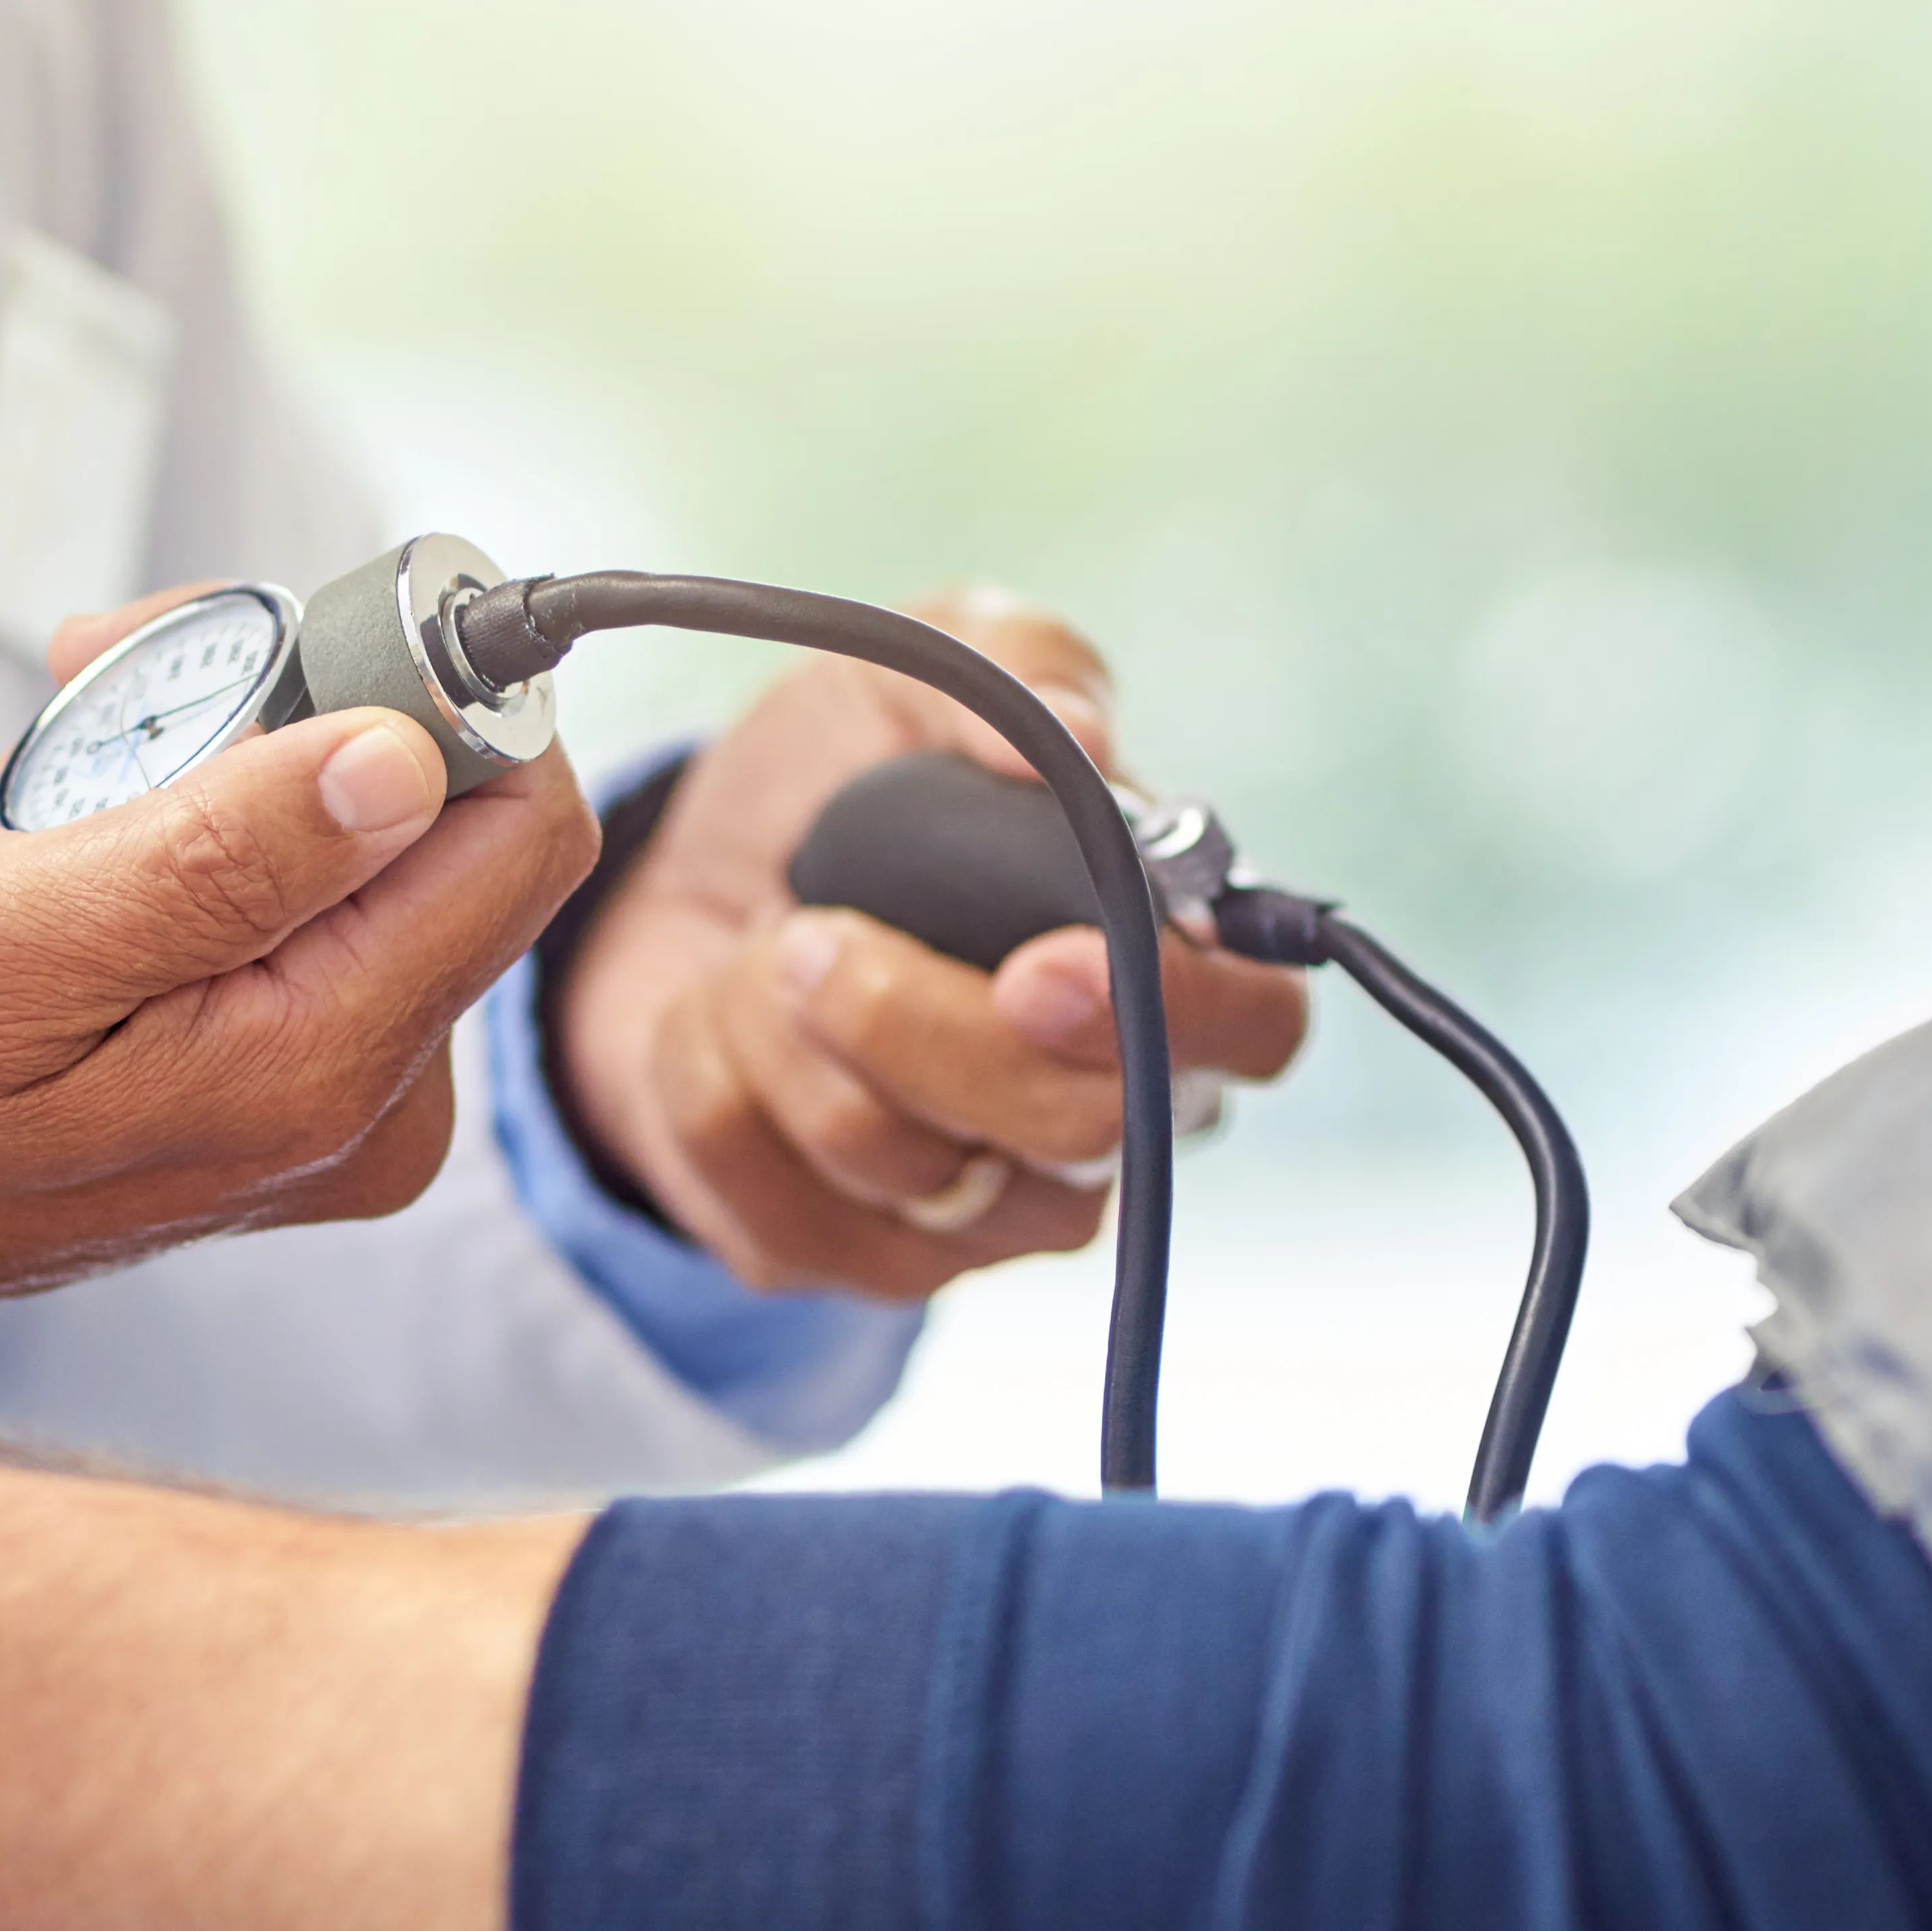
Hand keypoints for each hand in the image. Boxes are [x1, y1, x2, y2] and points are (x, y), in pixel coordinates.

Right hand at [0, 590, 598, 1360]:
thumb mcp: (8, 936)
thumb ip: (219, 853)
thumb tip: (406, 760)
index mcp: (324, 1069)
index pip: (519, 832)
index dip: (432, 698)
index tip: (273, 645)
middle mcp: (369, 1100)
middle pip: (444, 823)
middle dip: (292, 712)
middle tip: (102, 681)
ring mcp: (334, 1099)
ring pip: (365, 844)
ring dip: (217, 762)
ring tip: (56, 784)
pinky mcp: (286, 1078)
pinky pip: (302, 903)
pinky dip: (197, 834)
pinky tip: (77, 842)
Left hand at [552, 591, 1309, 1297]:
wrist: (678, 881)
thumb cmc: (840, 780)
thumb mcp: (917, 667)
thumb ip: (1021, 671)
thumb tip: (1084, 746)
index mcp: (1159, 965)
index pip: (1253, 1029)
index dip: (1169, 1013)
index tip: (1036, 965)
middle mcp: (1100, 1108)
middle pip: (1071, 1129)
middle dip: (914, 1024)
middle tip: (806, 933)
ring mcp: (985, 1209)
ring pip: (904, 1166)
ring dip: (779, 1034)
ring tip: (757, 949)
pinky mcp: (857, 1264)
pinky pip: (781, 1208)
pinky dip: (708, 1088)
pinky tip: (711, 1025)